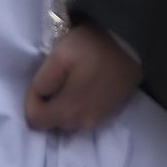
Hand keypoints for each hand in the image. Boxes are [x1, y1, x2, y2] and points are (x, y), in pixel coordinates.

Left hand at [24, 23, 142, 134]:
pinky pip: (85, 115)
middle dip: (49, 104)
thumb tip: (39, 96)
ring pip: (69, 120)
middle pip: (52, 122)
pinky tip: (88, 84)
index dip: (33, 98)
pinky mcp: (110, 113)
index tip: (45, 78)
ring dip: (65, 105)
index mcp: (67, 112)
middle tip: (60, 77)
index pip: (34, 120)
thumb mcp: (59, 55)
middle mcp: (82, 123)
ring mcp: (98, 120)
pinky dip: (81, 104)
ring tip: (74, 80)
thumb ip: (42, 81)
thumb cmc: (92, 46)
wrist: (133, 42)